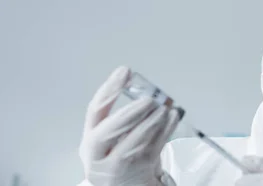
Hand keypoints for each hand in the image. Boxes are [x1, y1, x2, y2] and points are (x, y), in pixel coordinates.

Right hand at [79, 66, 182, 185]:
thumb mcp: (111, 141)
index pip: (94, 111)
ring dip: (151, 122)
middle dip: (129, 113)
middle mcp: (98, 156)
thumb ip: (122, 119)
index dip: (109, 89)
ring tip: (163, 108)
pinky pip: (153, 149)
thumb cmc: (121, 162)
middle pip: (108, 132)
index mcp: (90, 142)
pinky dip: (164, 131)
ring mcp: (116, 168)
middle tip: (147, 99)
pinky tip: (172, 117)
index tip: (124, 72)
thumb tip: (144, 89)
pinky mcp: (138, 173)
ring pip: (133, 143)